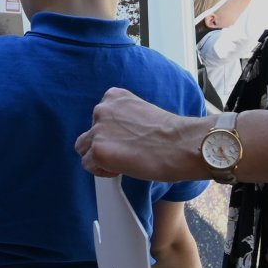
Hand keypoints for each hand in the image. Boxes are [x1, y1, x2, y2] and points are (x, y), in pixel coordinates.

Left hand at [75, 88, 208, 181]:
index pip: (100, 118)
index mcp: (114, 96)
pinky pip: (89, 165)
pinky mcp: (98, 151)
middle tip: (125, 153)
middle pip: (89, 133)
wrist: (182, 144)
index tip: (127, 140)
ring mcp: (98, 130)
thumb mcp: (143, 113)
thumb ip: (124, 120)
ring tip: (124, 162)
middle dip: (102, 145)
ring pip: (85, 149)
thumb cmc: (171, 134)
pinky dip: (102, 171)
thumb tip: (116, 137)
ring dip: (100, 158)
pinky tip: (121, 169)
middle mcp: (102, 109)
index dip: (111, 133)